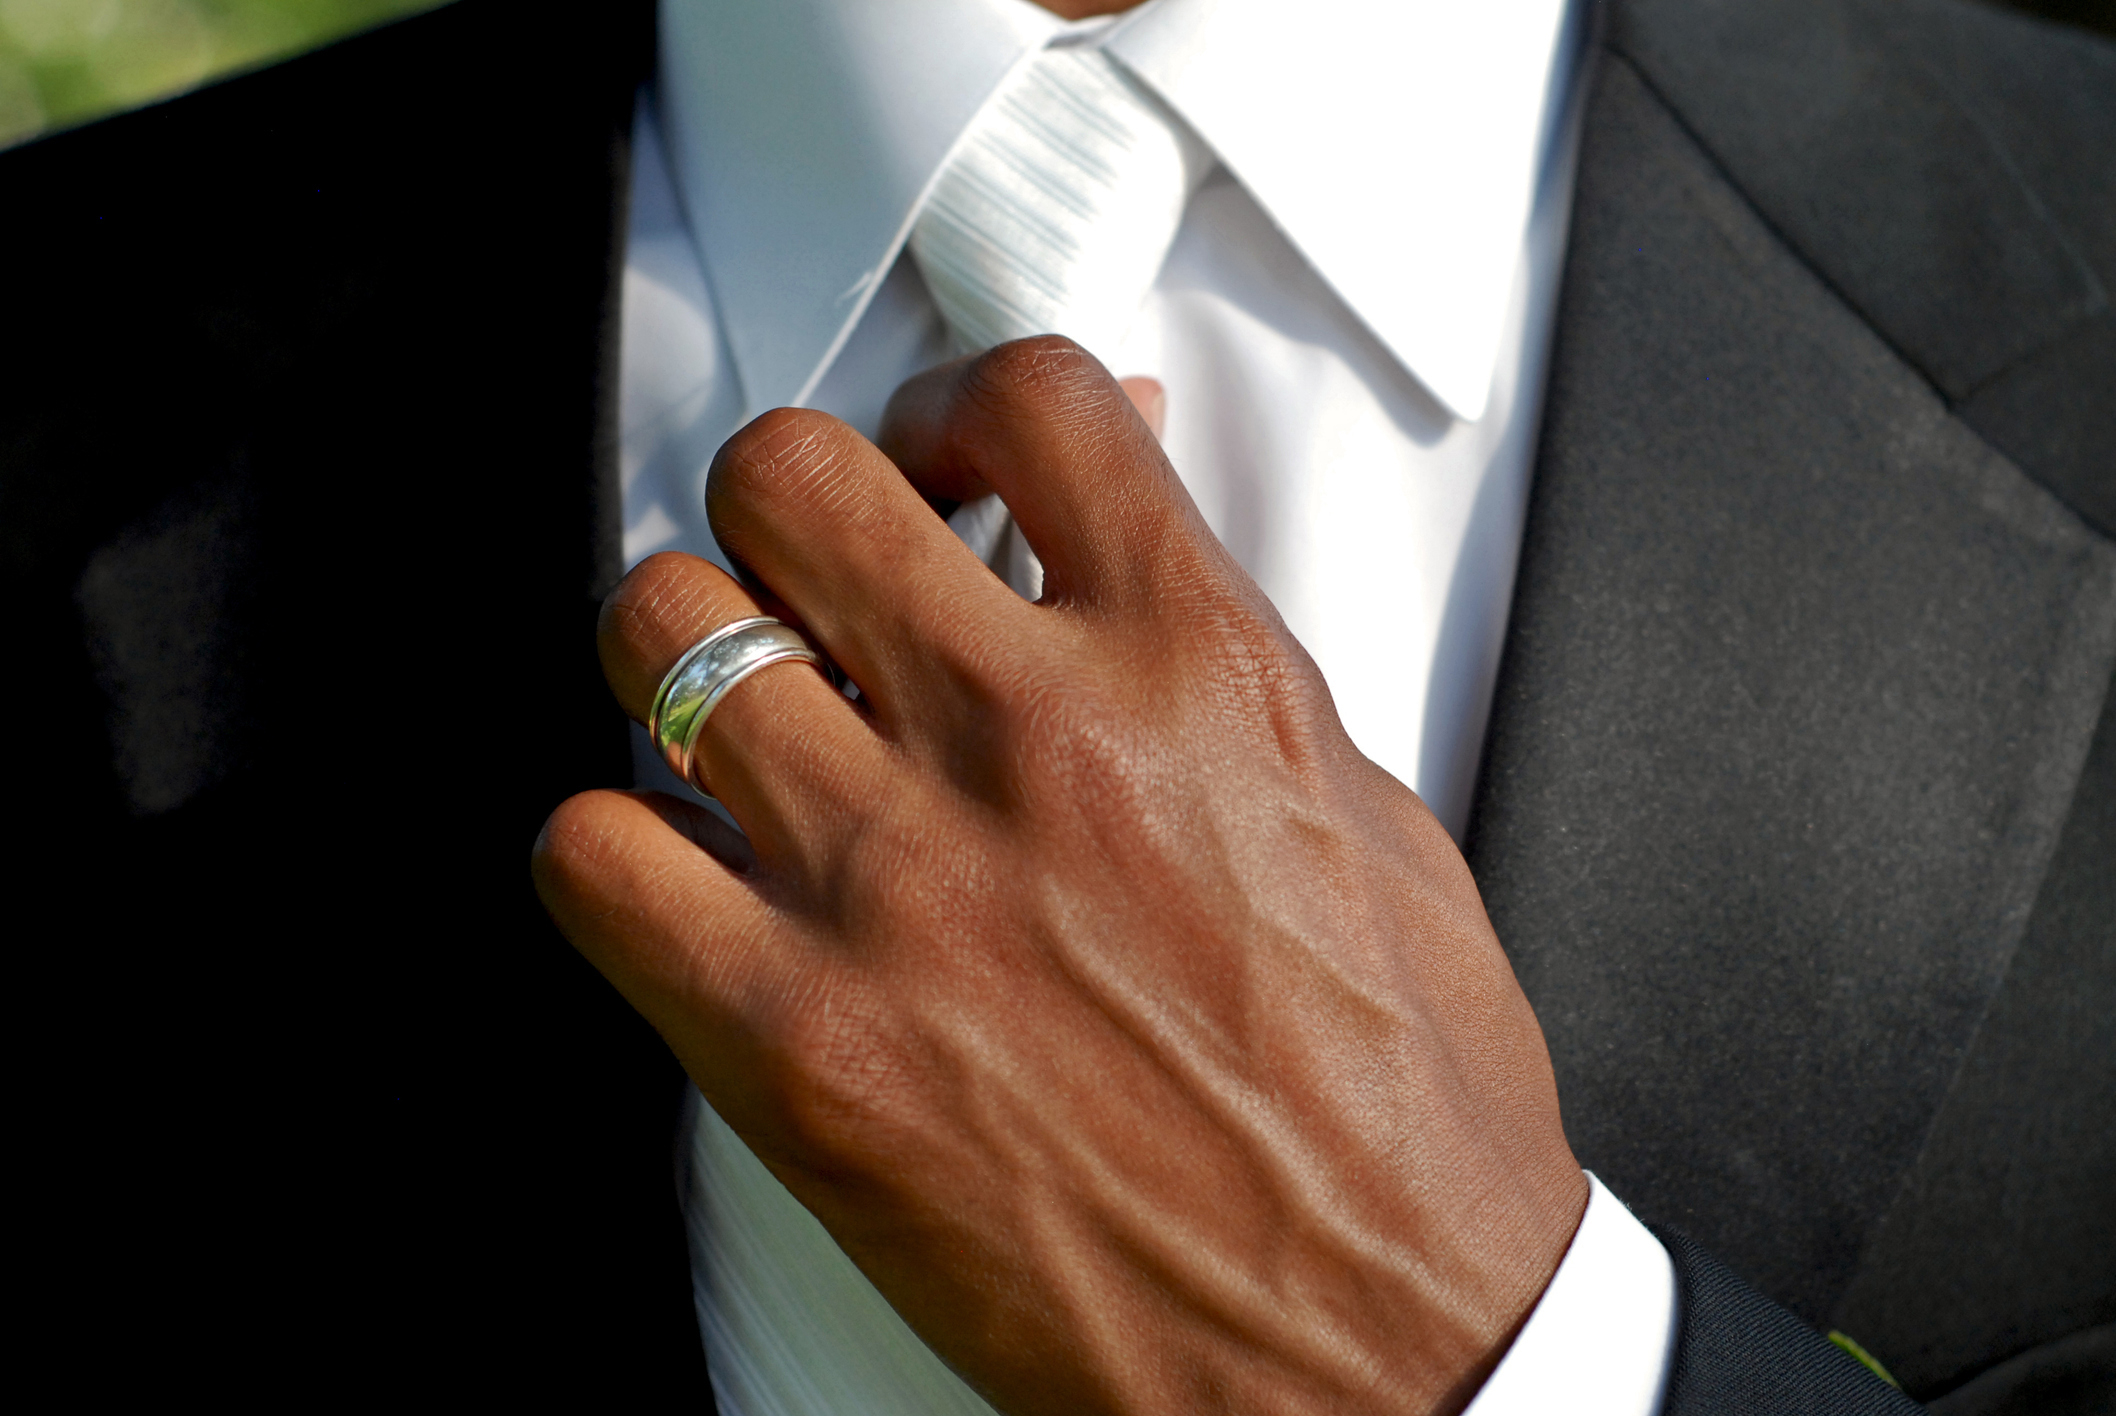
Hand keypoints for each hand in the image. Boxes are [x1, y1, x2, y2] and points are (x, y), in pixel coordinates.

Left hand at [532, 339, 1585, 1415]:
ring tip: (739, 721)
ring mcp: (901, 886)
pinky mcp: (796, 1042)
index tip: (948, 459)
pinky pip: (589, 851)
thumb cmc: (1398, 1111)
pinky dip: (614, 848)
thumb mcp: (1369, 820)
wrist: (1378, 1352)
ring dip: (686, 657)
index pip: (1030, 399)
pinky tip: (688, 881)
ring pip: (661, 631)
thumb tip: (1121, 547)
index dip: (960, 402)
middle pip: (793, 476)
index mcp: (1202, 672)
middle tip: (818, 576)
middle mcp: (1039, 745)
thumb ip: (1220, 661)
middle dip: (794, 506)